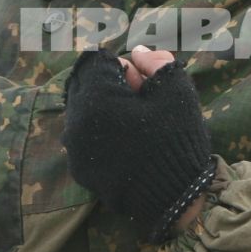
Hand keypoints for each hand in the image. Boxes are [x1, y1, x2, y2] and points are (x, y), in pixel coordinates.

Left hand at [64, 46, 215, 242]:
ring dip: (105, 108)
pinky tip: (127, 144)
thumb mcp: (175, 91)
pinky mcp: (80, 169)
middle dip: (111, 85)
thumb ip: (156, 62)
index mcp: (94, 98)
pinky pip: (85, 137)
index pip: (98, 63)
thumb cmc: (176, 139)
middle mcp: (75, 122)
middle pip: (86, 85)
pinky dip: (101, 133)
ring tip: (135, 124)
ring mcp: (74, 149)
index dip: (125, 67)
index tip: (144, 84)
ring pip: (83, 112)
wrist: (173, 198)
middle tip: (141, 102)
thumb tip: (137, 53)